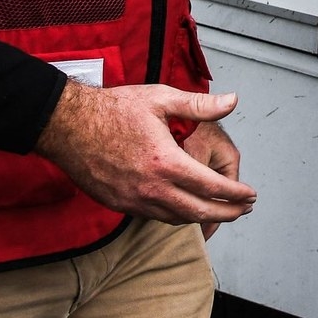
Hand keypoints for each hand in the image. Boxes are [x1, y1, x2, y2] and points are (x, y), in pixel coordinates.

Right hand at [35, 82, 258, 227]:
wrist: (66, 126)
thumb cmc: (112, 109)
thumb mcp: (160, 98)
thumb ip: (199, 105)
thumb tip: (233, 101)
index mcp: (166, 161)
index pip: (211, 187)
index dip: (235, 194)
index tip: (250, 195)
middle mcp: (151, 187)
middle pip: (199, 211)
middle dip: (226, 212)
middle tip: (244, 210)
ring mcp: (133, 200)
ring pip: (176, 219)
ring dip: (202, 218)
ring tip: (220, 211)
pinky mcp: (118, 204)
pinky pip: (155, 217)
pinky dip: (176, 216)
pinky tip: (185, 207)